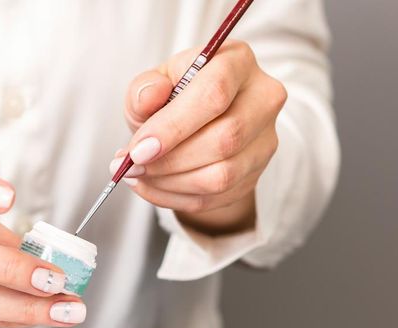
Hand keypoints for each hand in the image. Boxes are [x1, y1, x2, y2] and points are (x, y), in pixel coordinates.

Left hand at [115, 41, 286, 233]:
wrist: (194, 125)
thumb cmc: (173, 97)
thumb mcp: (152, 84)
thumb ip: (144, 88)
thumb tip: (150, 95)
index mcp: (236, 61)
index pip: (214, 93)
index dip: (174, 126)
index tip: (138, 150)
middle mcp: (262, 97)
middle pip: (225, 138)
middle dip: (170, 160)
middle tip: (132, 165)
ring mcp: (265, 138)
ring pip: (223, 175)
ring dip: (171, 183)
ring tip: (138, 175)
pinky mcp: (257, 172)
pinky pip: (217, 196)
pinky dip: (176, 197)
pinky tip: (153, 186)